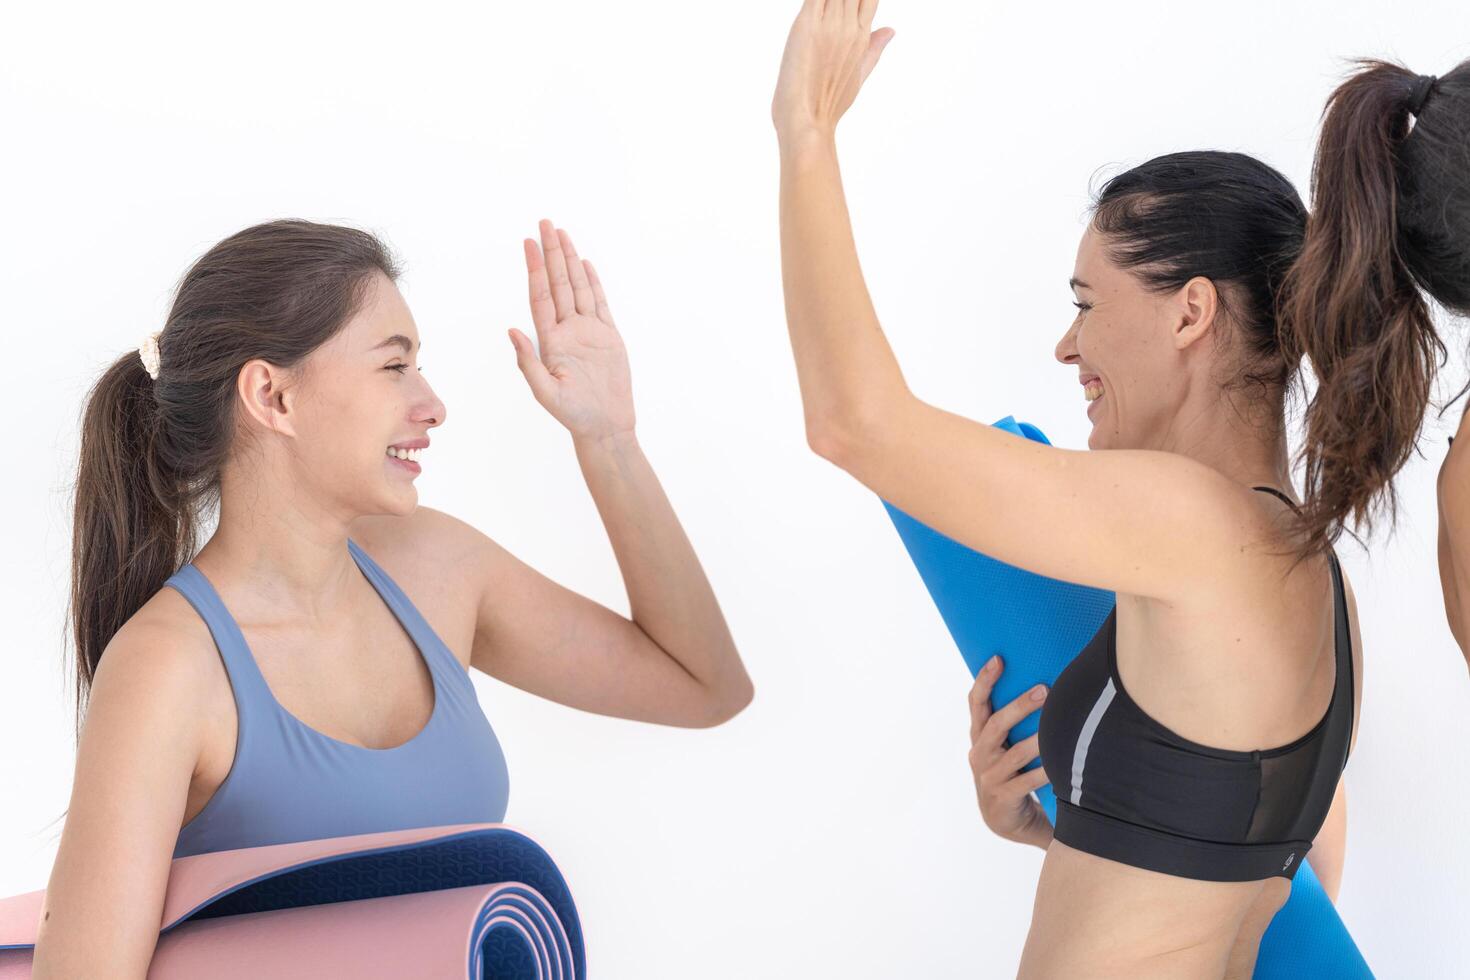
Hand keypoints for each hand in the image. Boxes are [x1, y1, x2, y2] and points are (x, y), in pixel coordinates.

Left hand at [511, 220, 635, 440]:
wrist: (605, 426)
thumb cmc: (574, 415)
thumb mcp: (546, 393)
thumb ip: (527, 362)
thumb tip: (510, 331)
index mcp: (551, 341)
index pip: (540, 296)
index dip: (534, 269)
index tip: (528, 243)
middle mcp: (568, 331)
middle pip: (558, 283)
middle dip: (551, 254)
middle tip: (545, 224)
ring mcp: (588, 331)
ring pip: (578, 288)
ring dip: (570, 261)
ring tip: (562, 235)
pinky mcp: (608, 336)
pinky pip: (600, 303)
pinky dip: (593, 283)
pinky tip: (585, 265)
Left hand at [770, 0, 895, 141]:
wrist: (806, 120)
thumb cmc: (828, 103)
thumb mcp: (858, 75)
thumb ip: (874, 48)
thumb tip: (891, 30)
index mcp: (861, 37)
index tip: (850, 6)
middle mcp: (848, 27)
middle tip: (832, 11)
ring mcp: (829, 25)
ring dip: (828, 0)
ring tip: (823, 9)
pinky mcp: (806, 25)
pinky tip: (813, 5)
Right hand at [968, 655, 1053, 848]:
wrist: (1005, 821)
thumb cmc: (1013, 774)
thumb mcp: (1005, 747)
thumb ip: (1015, 723)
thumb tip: (1046, 682)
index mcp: (979, 737)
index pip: (976, 703)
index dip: (984, 680)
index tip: (998, 658)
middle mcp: (980, 754)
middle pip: (995, 725)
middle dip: (1019, 705)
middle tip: (1044, 689)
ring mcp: (989, 777)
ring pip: (1015, 753)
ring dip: (1037, 739)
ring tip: (1058, 726)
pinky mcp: (1003, 797)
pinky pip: (1027, 781)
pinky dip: (1046, 771)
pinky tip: (1062, 763)